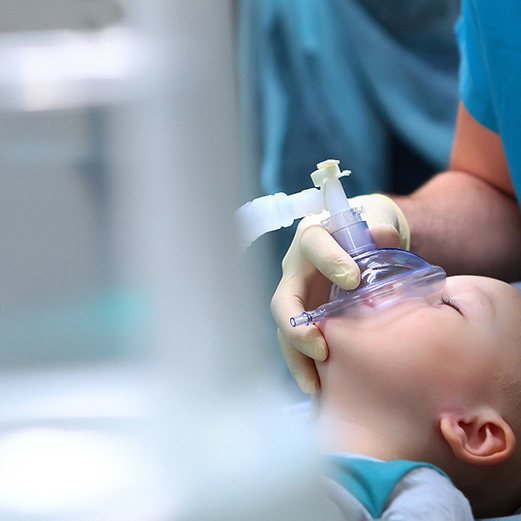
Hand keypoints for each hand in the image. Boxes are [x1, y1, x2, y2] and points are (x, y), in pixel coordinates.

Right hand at [271, 194, 409, 394]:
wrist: (369, 246)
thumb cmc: (371, 227)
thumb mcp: (378, 217)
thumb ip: (379, 224)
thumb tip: (381, 236)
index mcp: (313, 237)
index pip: (312, 244)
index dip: (329, 260)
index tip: (353, 279)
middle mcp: (297, 269)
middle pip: (284, 298)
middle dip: (297, 324)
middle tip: (320, 346)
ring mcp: (299, 297)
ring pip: (286, 328)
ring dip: (297, 356)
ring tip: (315, 384)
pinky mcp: (306, 319)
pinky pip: (297, 345)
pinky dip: (305, 367)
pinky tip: (318, 390)